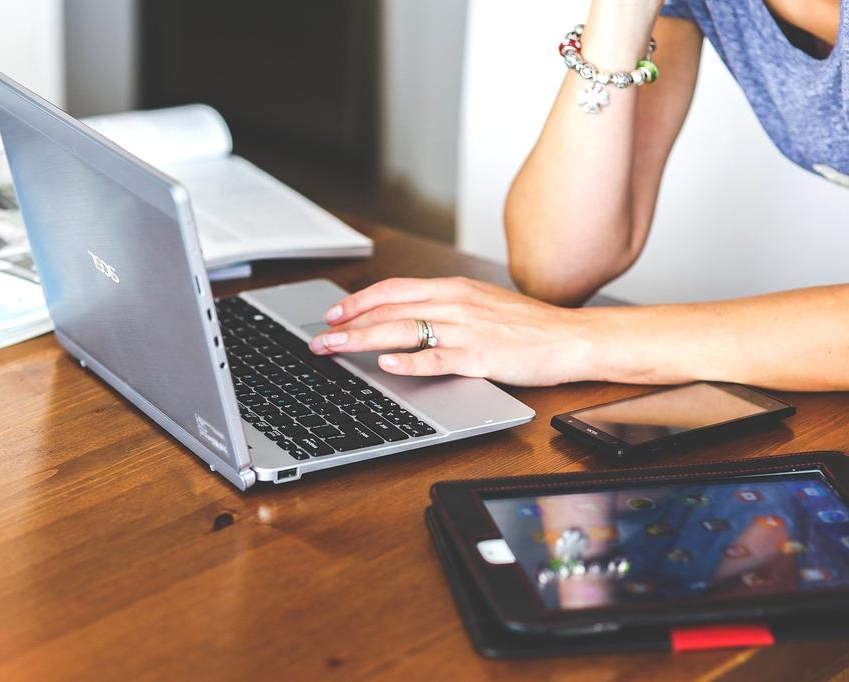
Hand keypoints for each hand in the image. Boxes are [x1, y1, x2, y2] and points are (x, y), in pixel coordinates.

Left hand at [308, 277, 593, 386]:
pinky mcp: (478, 357)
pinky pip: (437, 358)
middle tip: (319, 338)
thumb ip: (443, 306)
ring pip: (403, 331)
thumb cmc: (526, 325)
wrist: (569, 337)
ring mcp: (465, 330)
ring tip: (335, 348)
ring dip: (363, 340)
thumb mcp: (480, 303)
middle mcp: (454, 304)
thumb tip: (404, 316)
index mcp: (453, 289)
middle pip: (389, 310)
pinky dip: (409, 362)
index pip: (393, 289)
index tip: (333, 313)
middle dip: (348, 324)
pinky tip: (386, 366)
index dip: (358, 301)